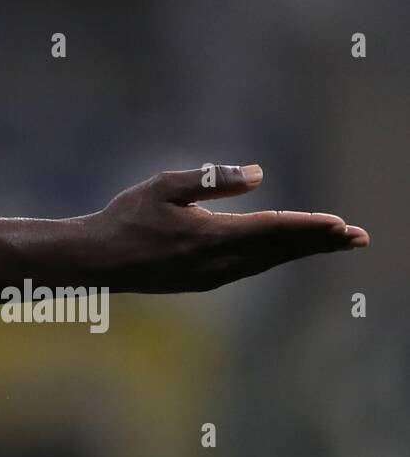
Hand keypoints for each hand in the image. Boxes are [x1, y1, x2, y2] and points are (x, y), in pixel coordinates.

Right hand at [85, 164, 368, 292]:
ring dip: (301, 250)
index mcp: (209, 237)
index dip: (308, 227)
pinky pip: (251, 268)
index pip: (270, 230)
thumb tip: (260, 174)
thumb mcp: (164, 186)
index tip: (340, 224)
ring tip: (333, 243)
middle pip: (279, 250)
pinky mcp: (204, 281)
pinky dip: (276, 257)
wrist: (97, 260)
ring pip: (268, 261)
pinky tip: (285, 251)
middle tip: (358, 237)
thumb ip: (212, 179)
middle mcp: (217, 263)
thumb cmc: (126, 217)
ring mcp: (212, 276)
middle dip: (319, 243)